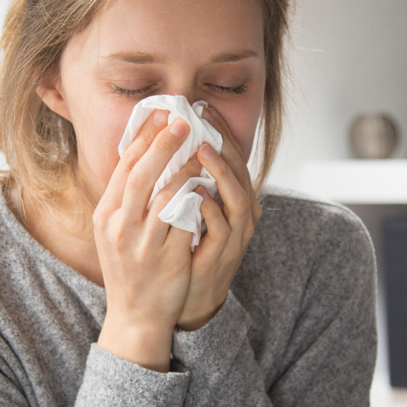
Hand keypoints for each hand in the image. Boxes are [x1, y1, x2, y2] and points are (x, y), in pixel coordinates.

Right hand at [94, 110, 200, 370]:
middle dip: (162, 144)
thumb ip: (126, 199)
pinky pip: (183, 221)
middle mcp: (119, 227)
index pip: (123, 167)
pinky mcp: (166, 258)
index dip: (143, 138)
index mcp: (105, 216)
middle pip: (140, 175)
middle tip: (183, 121)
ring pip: (164, 196)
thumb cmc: (130, 270)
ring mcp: (142, 244)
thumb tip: (144, 156)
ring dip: (184, 168)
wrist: (135, 316)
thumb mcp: (115, 232)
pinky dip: (196, 199)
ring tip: (200, 150)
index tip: (160, 114)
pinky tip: (208, 184)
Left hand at [177, 107, 261, 331]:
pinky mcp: (222, 256)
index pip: (231, 158)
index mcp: (232, 200)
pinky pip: (221, 230)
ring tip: (203, 151)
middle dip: (224, 145)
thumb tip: (166, 143)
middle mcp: (240, 215)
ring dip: (221, 174)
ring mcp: (234, 237)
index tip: (202, 108)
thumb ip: (184, 180)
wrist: (185, 299)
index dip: (219, 132)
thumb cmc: (185, 249)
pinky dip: (210, 210)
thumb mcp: (187, 209)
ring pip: (238, 199)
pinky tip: (195, 193)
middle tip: (204, 121)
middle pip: (241, 172)